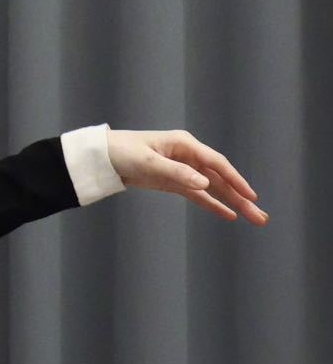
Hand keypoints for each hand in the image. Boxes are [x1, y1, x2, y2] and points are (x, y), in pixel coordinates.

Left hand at [106, 128, 266, 223]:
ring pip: (213, 188)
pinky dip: (213, 204)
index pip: (217, 164)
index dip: (235, 180)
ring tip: (253, 218)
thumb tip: (205, 184)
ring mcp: (182, 169)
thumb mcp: (148, 163)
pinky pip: (198, 195)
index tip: (251, 196)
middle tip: (260, 216)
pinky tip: (228, 214)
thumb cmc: (123, 152)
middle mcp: (187, 155)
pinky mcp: (174, 182)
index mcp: (184, 144)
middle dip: (241, 197)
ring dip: (232, 203)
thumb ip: (177, 173)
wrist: (102, 157)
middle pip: (220, 178)